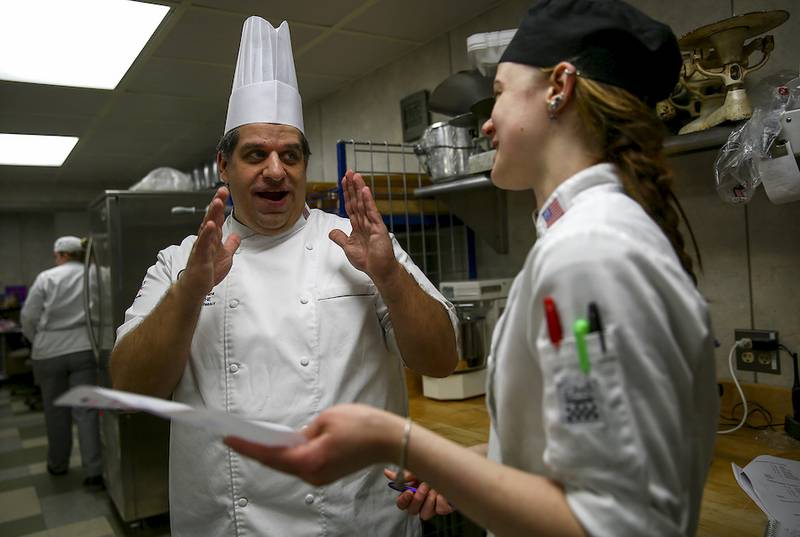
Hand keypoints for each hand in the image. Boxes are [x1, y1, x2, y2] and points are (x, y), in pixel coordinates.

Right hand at [178, 187, 240, 299]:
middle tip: (222, 191)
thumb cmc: (207, 271)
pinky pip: (203, 244)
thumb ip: (230, 245)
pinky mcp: (200, 257)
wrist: (196, 287)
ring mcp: (202, 247)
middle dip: (217, 204)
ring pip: (207, 227)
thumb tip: (236, 236)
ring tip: (217, 202)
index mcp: (212, 238)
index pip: (217, 218)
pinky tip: (210, 225)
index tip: (224, 192)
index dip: (221, 205)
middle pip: (211, 218)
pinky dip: (206, 234)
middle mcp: (206, 240)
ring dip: (212, 214)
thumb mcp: (225, 256)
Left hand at [224, 404, 402, 485]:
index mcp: (309, 460)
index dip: (247, 446)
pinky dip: (289, 455)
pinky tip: (280, 444)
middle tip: (236, 436)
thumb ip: (303, 431)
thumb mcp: (326, 419)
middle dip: (256, 449)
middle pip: (277, 462)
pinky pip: (302, 464)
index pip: (270, 454)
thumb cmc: (362, 425)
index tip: (228, 438)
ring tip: (254, 438)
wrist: (390, 440)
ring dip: (274, 452)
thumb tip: (293, 440)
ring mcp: (320, 477)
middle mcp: (312, 474)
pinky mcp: (327, 474)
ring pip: (289, 464)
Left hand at [329, 170, 399, 285]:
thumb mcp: (348, 248)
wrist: (378, 269)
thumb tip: (332, 232)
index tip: (343, 182)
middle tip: (349, 172)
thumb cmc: (368, 260)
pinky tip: (365, 190)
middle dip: (352, 186)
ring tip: (356, 176)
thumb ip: (340, 238)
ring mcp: (372, 223)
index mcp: (358, 225)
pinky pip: (372, 212)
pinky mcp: (378, 227)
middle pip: (357, 200)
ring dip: (359, 189)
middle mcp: (365, 222)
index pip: (351, 206)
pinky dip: (368, 201)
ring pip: (364, 203)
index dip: (346, 193)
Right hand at [383, 468, 454, 519]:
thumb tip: (386, 472)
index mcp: (411, 494)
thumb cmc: (432, 468)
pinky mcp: (443, 508)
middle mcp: (420, 502)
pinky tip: (442, 492)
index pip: (401, 504)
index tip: (409, 492)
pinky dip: (441, 500)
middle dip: (418, 499)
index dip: (403, 500)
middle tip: (424, 486)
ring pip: (424, 515)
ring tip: (434, 488)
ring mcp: (431, 507)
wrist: (451, 467)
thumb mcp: (416, 469)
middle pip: (411, 511)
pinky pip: (439, 510)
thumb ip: (403, 474)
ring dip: (428, 501)